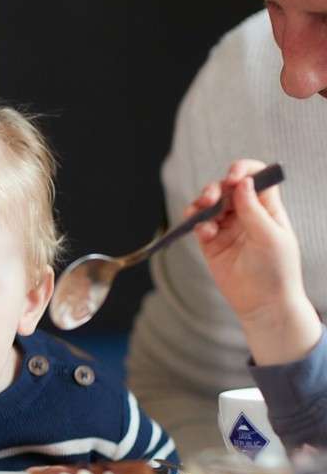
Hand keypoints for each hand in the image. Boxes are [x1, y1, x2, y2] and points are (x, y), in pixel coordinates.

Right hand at [192, 159, 320, 364]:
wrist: (263, 303)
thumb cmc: (276, 270)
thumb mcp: (270, 236)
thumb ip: (254, 210)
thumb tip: (243, 183)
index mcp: (267, 208)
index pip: (256, 178)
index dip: (244, 170)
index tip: (234, 176)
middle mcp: (246, 214)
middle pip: (227, 188)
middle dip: (216, 188)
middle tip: (211, 198)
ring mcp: (227, 228)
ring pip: (210, 205)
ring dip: (202, 203)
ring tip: (200, 211)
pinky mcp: (211, 243)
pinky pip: (199, 225)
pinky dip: (197, 224)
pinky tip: (204, 233)